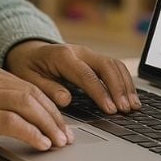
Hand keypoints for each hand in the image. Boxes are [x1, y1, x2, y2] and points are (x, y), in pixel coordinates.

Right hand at [0, 62, 74, 154]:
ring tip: (58, 142)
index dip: (49, 106)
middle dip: (54, 116)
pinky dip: (30, 133)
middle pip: (32, 93)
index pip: (27, 86)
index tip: (60, 124)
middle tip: (66, 135)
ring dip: (48, 125)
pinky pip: (9, 121)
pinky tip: (39, 143)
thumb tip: (17, 116)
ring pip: (26, 103)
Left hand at [4, 41, 139, 113]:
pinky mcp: (94, 59)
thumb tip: (66, 99)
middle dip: (118, 88)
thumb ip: (47, 89)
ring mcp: (88, 54)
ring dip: (125, 85)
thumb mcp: (28, 78)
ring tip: (133, 106)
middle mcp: (79, 51)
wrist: (28, 51)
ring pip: (114, 65)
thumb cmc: (28, 67)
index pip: (86, 75)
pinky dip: (125, 81)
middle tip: (125, 109)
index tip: (111, 109)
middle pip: (106, 66)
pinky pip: (114, 67)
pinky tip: (130, 97)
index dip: (101, 92)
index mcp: (62, 56)